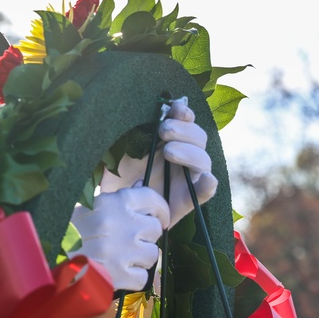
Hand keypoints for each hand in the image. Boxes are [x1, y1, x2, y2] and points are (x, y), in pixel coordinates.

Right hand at [69, 186, 168, 291]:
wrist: (47, 255)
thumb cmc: (68, 228)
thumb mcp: (91, 205)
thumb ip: (118, 199)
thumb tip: (141, 184)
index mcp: (115, 202)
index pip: (153, 198)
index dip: (160, 209)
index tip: (159, 217)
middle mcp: (124, 224)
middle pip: (155, 229)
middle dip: (146, 236)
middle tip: (130, 240)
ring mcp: (124, 251)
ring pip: (152, 254)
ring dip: (140, 257)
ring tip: (121, 256)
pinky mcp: (121, 275)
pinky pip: (142, 277)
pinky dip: (132, 277)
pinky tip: (117, 271)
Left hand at [101, 97, 217, 226]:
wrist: (110, 210)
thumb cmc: (113, 177)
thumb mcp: (114, 151)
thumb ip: (125, 134)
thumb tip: (130, 111)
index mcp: (166, 141)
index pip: (185, 122)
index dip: (184, 113)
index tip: (174, 108)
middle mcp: (181, 158)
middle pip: (198, 138)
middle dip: (184, 130)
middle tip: (164, 131)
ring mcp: (185, 179)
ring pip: (203, 161)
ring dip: (190, 152)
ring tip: (169, 151)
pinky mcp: (186, 201)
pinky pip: (205, 193)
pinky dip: (208, 184)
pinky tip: (205, 178)